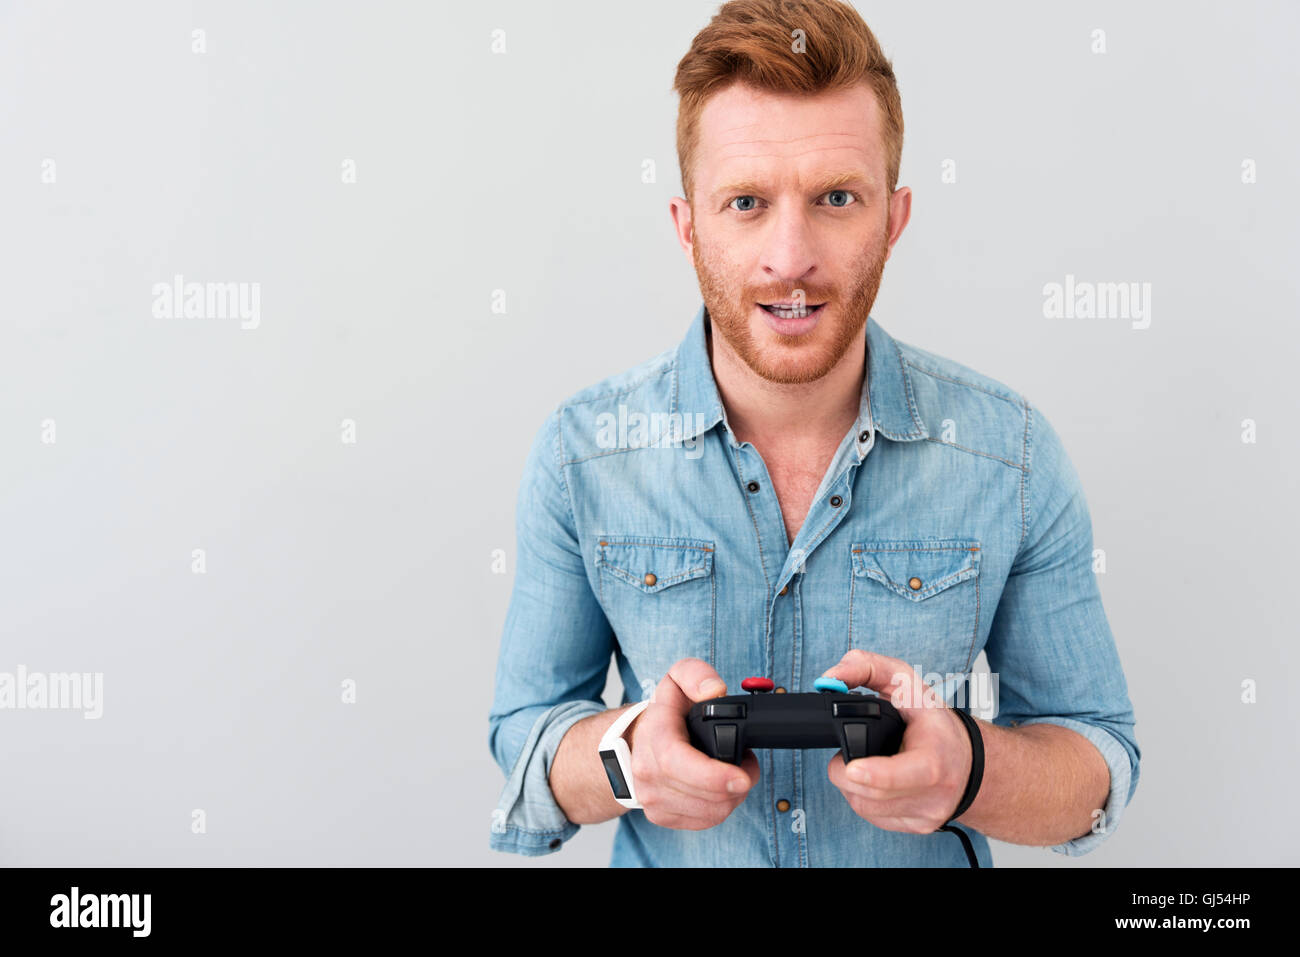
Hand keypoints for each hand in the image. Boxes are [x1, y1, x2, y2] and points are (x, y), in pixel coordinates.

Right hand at [626, 658, 759, 828]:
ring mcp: (653, 799)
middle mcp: (648, 773)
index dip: (712, 776)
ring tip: (735, 774)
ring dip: (733, 797)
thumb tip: (715, 690)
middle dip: (737, 786)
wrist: (635, 743)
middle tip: (748, 767)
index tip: (740, 777)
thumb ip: (696, 675)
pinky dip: (722, 807)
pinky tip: (722, 789)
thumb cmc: (664, 714)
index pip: (676, 763)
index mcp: (653, 737)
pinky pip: (705, 821)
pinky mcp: (662, 816)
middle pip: (702, 795)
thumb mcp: (677, 679)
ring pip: (709, 812)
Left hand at [822, 649, 972, 833]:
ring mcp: (924, 816)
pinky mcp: (915, 827)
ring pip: (862, 806)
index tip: (853, 768)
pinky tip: (875, 780)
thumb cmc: (935, 722)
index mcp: (935, 760)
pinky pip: (871, 816)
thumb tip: (829, 678)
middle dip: (846, 769)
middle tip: (851, 751)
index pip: (902, 775)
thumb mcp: (907, 683)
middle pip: (868, 792)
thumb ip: (867, 668)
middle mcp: (933, 795)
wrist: (970, 763)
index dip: (875, 773)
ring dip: (852, 785)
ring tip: (865, 762)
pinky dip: (864, 797)